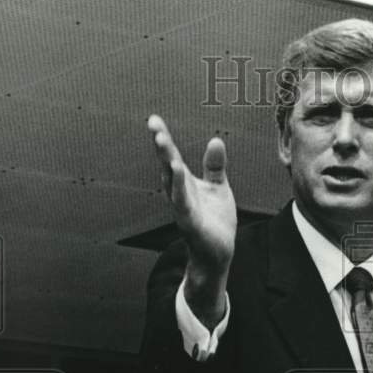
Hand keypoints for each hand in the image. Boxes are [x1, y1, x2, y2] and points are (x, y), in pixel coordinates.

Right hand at [148, 114, 236, 327]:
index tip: (154, 119)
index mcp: (184, 184)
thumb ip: (215, 165)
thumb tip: (215, 139)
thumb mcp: (218, 188)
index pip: (172, 157)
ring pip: (173, 182)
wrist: (219, 253)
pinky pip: (183, 203)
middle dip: (162, 146)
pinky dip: (180, 188)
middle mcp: (179, 194)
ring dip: (168, 161)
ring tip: (162, 140)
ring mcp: (183, 209)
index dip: (163, 139)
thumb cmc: (215, 221)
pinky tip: (177, 172)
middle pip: (168, 165)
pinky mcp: (191, 223)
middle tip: (154, 124)